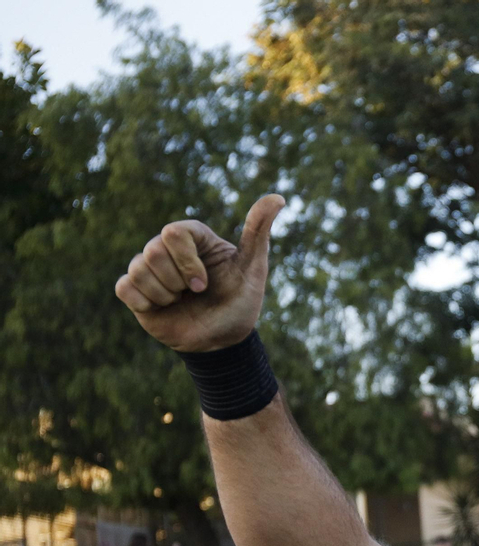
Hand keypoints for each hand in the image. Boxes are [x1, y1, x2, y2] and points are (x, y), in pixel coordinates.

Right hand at [114, 194, 284, 352]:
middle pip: (153, 251)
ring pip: (138, 270)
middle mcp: (168, 248)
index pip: (173, 233)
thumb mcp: (253, 267)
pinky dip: (145, 302)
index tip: (204, 284)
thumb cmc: (240, 300)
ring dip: (164, 295)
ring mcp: (149, 268)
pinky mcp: (135, 290)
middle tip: (194, 293)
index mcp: (192, 237)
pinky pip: (123, 287)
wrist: (224, 338)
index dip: (187, 262)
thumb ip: (258, 231)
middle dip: (177, 281)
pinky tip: (162, 308)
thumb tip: (278, 197)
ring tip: (180, 301)